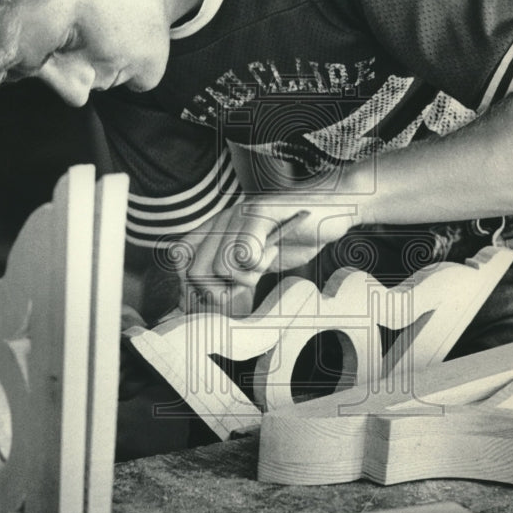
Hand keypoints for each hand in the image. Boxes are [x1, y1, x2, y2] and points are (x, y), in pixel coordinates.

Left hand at [177, 195, 359, 313]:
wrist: (332, 208)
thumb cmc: (296, 236)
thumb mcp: (257, 261)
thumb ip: (231, 276)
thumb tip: (203, 304)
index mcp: (215, 227)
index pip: (180, 259)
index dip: (192, 286)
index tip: (216, 297)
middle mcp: (222, 218)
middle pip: (196, 271)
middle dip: (220, 292)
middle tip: (247, 284)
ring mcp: (240, 214)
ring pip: (220, 267)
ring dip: (246, 278)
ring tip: (264, 263)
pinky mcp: (260, 213)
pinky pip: (244, 254)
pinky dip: (260, 264)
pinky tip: (272, 252)